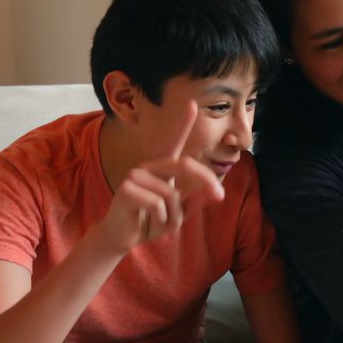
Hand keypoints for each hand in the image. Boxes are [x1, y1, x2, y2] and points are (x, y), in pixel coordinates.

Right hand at [97, 101, 223, 250]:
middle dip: (207, 180)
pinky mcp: (126, 189)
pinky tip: (149, 225)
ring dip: (173, 216)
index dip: (183, 123)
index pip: (174, 142)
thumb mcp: (179, 213)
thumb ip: (196, 201)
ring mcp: (135, 175)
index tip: (193, 104)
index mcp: (162, 169)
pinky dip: (160, 220)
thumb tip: (218, 192)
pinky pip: (157, 204)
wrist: (122, 238)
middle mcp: (148, 167)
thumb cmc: (150, 221)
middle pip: (185, 164)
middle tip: (220, 196)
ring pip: (171, 194)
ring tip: (163, 224)